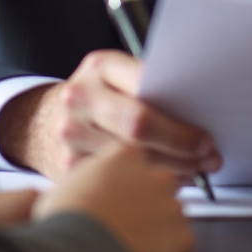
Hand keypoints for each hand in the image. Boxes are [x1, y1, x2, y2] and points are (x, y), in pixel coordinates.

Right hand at [0, 49, 220, 179]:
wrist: (45, 120)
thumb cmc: (99, 96)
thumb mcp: (119, 77)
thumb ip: (150, 87)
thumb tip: (199, 113)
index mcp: (100, 66)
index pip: (147, 87)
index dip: (178, 116)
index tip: (203, 132)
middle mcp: (81, 97)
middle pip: (138, 127)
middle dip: (180, 145)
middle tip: (206, 155)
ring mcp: (71, 133)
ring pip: (131, 160)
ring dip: (171, 170)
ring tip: (195, 170)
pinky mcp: (68, 166)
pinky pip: (117, 182)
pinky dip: (148, 184)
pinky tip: (165, 181)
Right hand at [34, 142, 193, 251]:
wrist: (79, 251)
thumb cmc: (66, 218)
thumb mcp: (69, 177)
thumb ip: (90, 169)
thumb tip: (83, 177)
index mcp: (125, 152)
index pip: (138, 156)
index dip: (130, 175)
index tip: (124, 188)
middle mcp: (154, 172)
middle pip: (159, 179)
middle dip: (148, 196)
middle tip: (127, 216)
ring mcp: (170, 203)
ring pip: (171, 208)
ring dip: (158, 221)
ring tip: (132, 238)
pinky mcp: (181, 235)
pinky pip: (181, 240)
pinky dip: (168, 249)